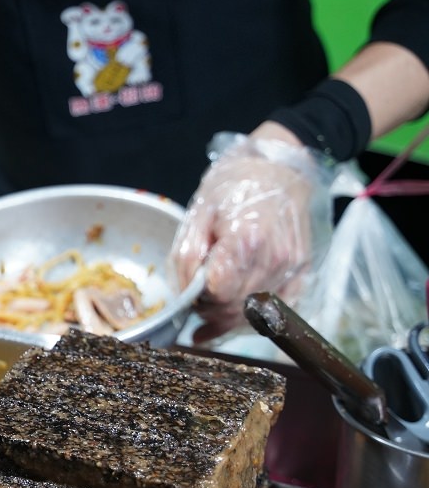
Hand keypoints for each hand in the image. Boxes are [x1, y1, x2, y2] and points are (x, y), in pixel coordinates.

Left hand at [169, 125, 323, 342]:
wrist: (278, 169)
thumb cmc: (235, 186)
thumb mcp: (198, 213)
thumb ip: (188, 257)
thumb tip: (185, 294)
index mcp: (247, 240)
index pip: (219, 293)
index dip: (199, 298)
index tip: (190, 291)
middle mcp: (275, 258)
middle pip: (237, 308)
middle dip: (211, 311)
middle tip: (196, 301)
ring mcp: (292, 268)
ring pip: (256, 314)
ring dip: (229, 318)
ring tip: (210, 309)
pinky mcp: (302, 273)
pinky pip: (276, 309)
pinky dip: (253, 316)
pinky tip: (233, 315)